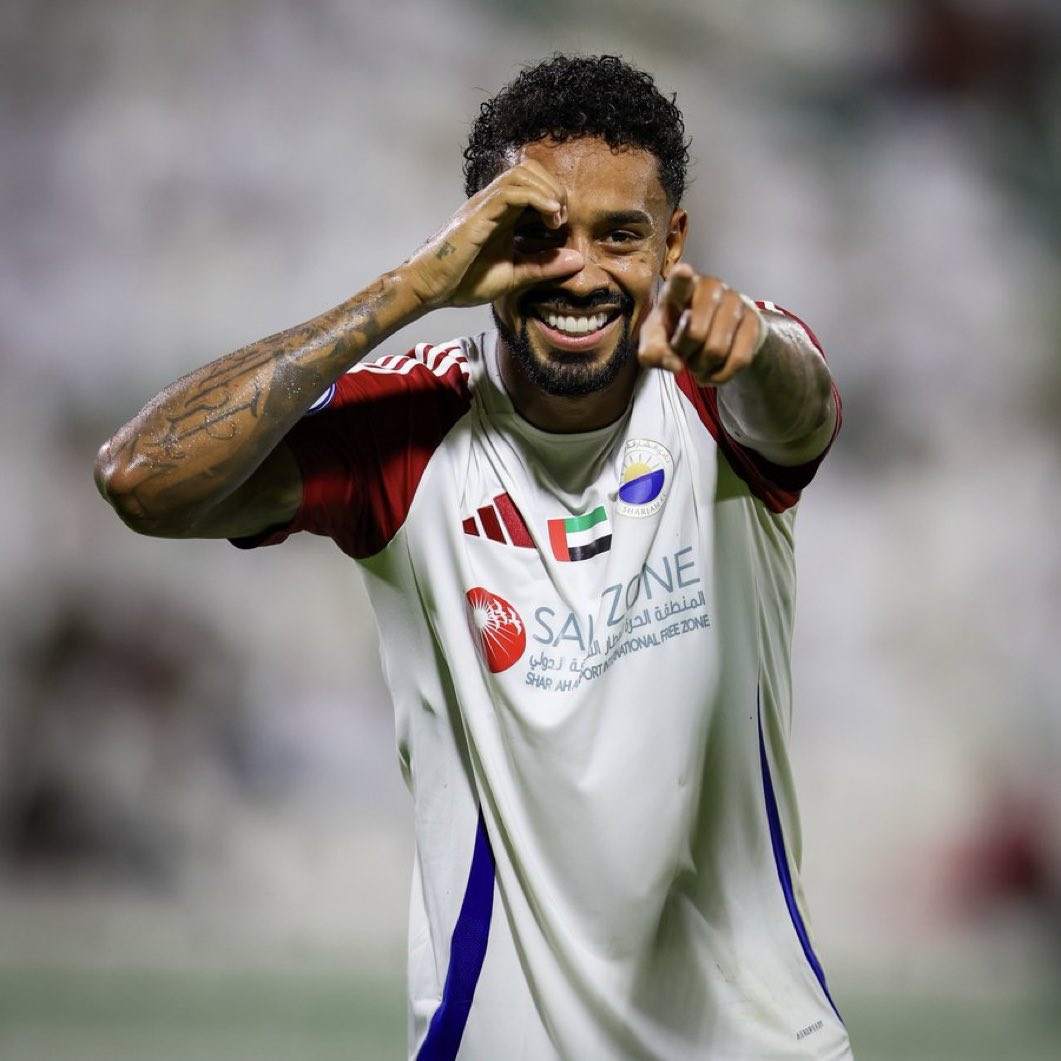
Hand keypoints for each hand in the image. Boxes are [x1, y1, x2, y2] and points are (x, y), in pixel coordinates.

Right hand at [401, 161, 583, 309]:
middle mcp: (493, 203)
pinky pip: (510, 192)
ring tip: (557, 217)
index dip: (555, 196)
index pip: (533, 185)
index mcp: (501, 214)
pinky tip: (551, 216)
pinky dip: (536, 198)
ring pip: (522, 173)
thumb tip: (578, 261)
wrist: (428, 288)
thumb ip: (543, 267)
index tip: (563, 225)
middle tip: (561, 219)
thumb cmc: (462, 282)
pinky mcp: (477, 215)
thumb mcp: (513, 276)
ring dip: (547, 190)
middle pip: (529, 169)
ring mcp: (484, 205)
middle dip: (554, 188)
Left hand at [638, 265, 765, 384]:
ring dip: (703, 367)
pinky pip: (739, 360)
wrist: (712, 334)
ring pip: (717, 350)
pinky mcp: (754, 320)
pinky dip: (721, 375)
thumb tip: (675, 366)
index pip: (680, 282)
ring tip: (697, 361)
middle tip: (684, 353)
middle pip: (696, 334)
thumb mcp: (656, 342)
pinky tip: (713, 373)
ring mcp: (735, 301)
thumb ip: (653, 353)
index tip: (683, 271)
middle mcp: (710, 287)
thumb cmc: (676, 331)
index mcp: (680, 287)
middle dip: (686, 354)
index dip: (681, 278)